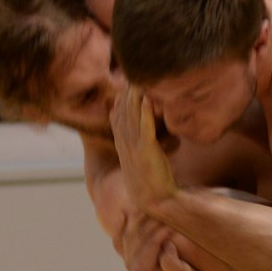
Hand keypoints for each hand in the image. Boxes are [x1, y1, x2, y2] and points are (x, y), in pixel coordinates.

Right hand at [112, 81, 179, 204]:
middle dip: (127, 90)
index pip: (116, 113)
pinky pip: (144, 128)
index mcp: (122, 142)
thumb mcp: (141, 156)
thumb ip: (141, 141)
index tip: (125, 80)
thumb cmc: (151, 178)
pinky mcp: (146, 150)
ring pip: (131, 115)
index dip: (120, 96)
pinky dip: (145, 113)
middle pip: (122, 109)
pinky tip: (147, 99)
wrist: (155, 199)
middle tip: (132, 71)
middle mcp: (124, 141)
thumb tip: (145, 131)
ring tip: (138, 77)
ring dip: (134, 95)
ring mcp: (134, 145)